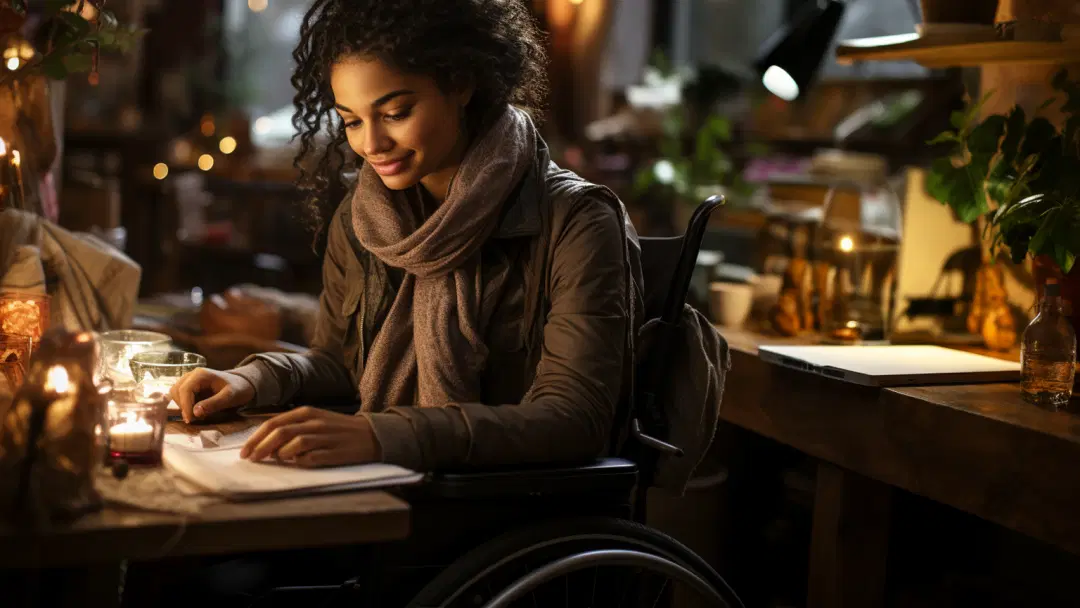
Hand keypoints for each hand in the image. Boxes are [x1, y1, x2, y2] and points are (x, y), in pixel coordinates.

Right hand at [169, 368, 254, 422]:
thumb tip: (195, 413)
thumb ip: (213, 404)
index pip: (185, 390)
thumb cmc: (238, 389)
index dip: (185, 406)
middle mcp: (192, 375)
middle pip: (177, 391)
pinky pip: (180, 396)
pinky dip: (185, 404)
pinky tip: (197, 410)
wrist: (243, 384)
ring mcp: (190, 380)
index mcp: (200, 374)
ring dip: (183, 406)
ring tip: (198, 414)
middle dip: (184, 406)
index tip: (190, 420)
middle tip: (196, 418)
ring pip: (176, 393)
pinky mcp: (190, 386)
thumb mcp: (229, 398)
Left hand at [240, 406, 380, 467]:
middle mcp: (314, 422)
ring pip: (294, 444)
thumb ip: (292, 428)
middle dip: (261, 447)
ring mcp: (325, 436)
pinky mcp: (335, 452)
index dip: (256, 438)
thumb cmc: (337, 430)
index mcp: (306, 412)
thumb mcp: (314, 421)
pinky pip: (311, 458)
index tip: (244, 452)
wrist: (371, 434)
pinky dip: (299, 462)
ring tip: (273, 462)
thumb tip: (266, 444)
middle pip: (280, 432)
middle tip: (250, 459)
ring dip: (278, 454)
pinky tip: (295, 465)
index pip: (273, 423)